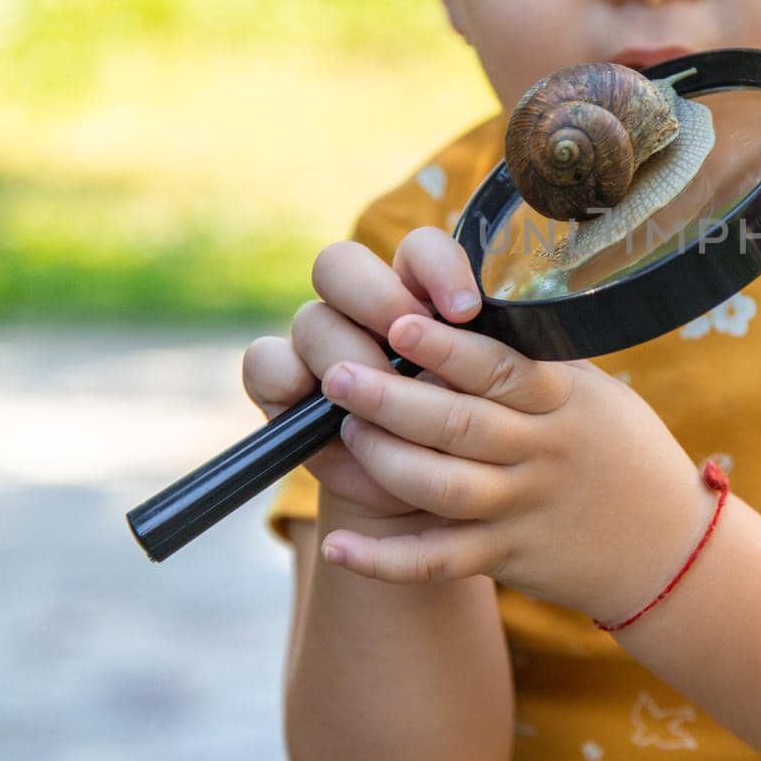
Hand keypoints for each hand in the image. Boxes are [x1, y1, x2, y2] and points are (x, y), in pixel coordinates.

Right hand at [240, 227, 484, 520]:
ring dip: (347, 356)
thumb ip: (486, 359)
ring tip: (375, 403)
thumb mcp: (490, 402)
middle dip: (377, 298)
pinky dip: (287, 376)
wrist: (426, 509)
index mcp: (418, 298)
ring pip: (312, 318)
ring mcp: (319, 348)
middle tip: (405, 339)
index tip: (467, 310)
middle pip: (341, 264)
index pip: (419, 250)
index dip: (438, 266)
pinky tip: (314, 400)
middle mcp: (362, 313)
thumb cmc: (468, 447)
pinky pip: (266, 361)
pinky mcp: (285, 390)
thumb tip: (494, 328)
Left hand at [314, 309, 716, 625]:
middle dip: (393, 398)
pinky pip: (439, 562)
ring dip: (388, 461)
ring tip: (346, 431)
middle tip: (339, 373)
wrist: (671, 549)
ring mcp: (525, 508)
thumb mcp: (596, 396)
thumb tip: (471, 310)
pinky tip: (336, 546)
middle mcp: (545, 453)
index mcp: (565, 402)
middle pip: (461, 424)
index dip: (447, 348)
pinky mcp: (509, 558)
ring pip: (445, 488)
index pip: (502, 369)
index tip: (399, 323)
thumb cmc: (623, 453)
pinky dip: (385, 560)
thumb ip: (538, 363)